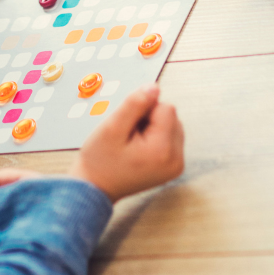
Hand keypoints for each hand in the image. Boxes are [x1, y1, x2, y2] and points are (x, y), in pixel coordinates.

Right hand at [68, 85, 183, 202]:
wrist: (96, 187)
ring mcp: (176, 165)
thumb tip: (154, 87)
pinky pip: (169, 136)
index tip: (128, 127)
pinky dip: (155, 136)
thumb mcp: (112, 127)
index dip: (144, 110)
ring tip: (132, 142)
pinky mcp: (173, 165)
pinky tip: (139, 147)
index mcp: (164, 151)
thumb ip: (135, 104)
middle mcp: (176, 160)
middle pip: (170, 115)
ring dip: (152, 126)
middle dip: (149, 118)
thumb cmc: (101, 160)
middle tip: (128, 135)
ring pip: (171, 123)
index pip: (166, 107)